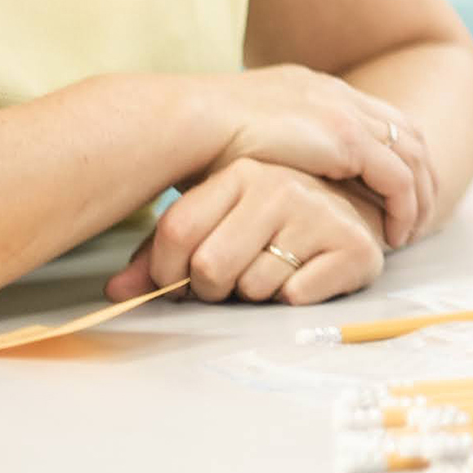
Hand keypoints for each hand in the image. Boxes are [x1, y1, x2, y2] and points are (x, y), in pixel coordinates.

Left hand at [111, 159, 388, 305]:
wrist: (357, 217)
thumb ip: (161, 257)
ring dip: (255, 295)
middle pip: (209, 267)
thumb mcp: (217, 226)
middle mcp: (278, 185)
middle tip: (229, 283)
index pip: (175, 232)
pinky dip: (292, 300)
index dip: (166, 272)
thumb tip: (115, 292)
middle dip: (212, 291)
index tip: (179, 280)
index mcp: (240, 173)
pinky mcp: (352, 246)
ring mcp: (317, 213)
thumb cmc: (272, 227)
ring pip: (253, 286)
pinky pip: (294, 296)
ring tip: (274, 272)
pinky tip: (304, 278)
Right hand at [196, 66, 441, 250]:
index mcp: (314, 88)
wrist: (190, 122)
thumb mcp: (246, 139)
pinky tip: (399, 232)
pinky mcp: (347, 139)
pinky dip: (405, 205)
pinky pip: (397, 177)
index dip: (395, 153)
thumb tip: (267, 180)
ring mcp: (345, 113)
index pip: (377, 118)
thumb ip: (269, 152)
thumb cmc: (198, 140)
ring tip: (414, 231)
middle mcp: (338, 95)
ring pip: (412, 156)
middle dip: (422, 173)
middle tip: (421, 212)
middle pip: (406, 131)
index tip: (398, 188)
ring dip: (420, 195)